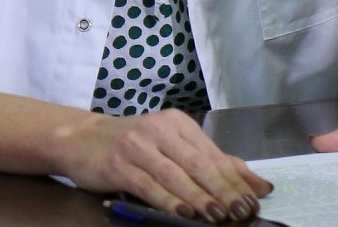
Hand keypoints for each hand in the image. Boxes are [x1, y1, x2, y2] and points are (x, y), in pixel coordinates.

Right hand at [55, 109, 270, 222]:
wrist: (81, 138)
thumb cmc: (134, 145)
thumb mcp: (172, 146)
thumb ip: (211, 163)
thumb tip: (255, 184)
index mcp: (178, 123)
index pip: (214, 153)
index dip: (236, 177)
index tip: (255, 198)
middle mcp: (160, 129)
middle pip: (199, 163)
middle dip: (223, 189)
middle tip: (241, 210)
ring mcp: (138, 146)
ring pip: (176, 175)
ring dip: (199, 198)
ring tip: (218, 216)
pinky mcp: (118, 164)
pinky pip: (148, 185)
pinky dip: (168, 200)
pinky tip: (184, 213)